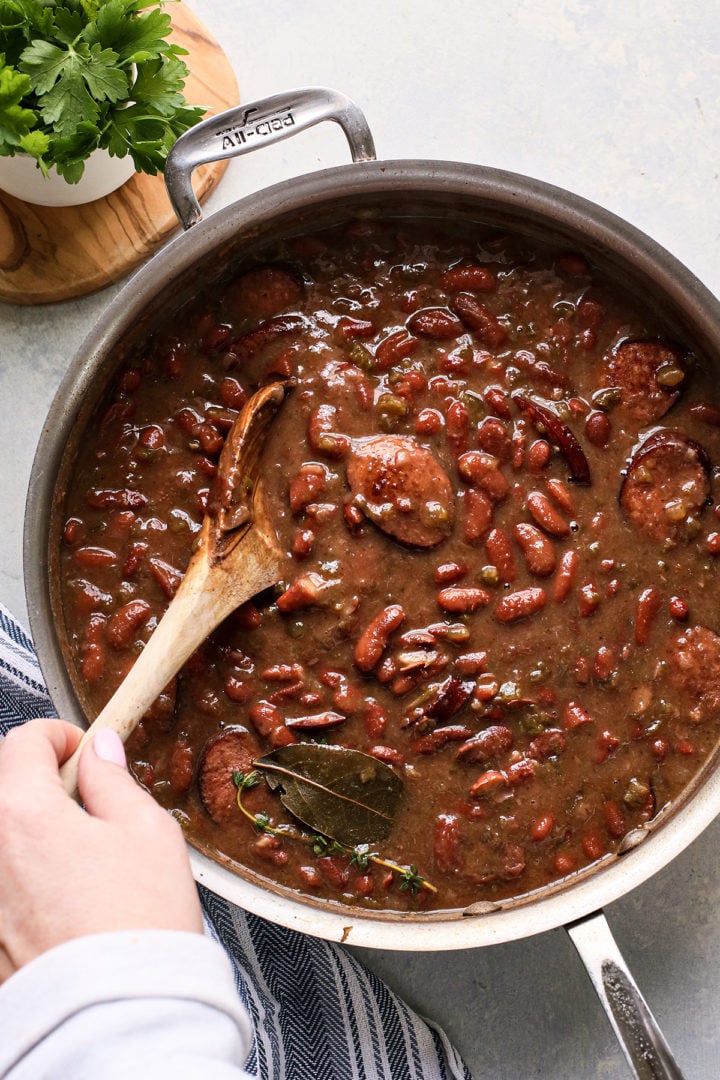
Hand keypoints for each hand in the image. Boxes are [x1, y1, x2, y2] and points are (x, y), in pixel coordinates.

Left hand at [0, 718, 202, 983]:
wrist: (118, 1014)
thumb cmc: (138, 924)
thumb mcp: (146, 831)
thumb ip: (113, 780)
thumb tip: (100, 750)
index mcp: (22, 811)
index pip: (24, 742)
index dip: (59, 737)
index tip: (83, 752)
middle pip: (2, 784)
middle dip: (39, 779)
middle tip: (85, 799)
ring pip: (4, 834)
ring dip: (31, 828)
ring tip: (79, 854)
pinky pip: (4, 876)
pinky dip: (25, 871)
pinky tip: (65, 895)